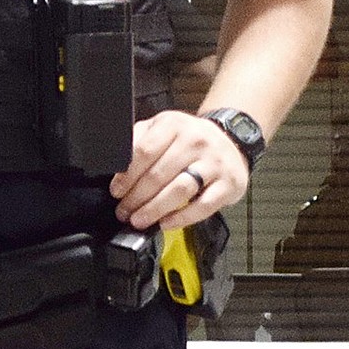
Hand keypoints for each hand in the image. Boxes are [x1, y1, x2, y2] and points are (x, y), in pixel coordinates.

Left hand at [108, 110, 248, 230]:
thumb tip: (117, 162)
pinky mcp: (228, 184)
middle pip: (159, 174)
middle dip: (136, 197)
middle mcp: (195, 141)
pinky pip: (203, 206)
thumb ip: (140, 140)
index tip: (116, 191)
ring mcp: (213, 163)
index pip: (144, 151)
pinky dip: (182, 218)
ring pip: (179, 190)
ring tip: (139, 220)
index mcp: (173, 125)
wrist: (231, 139)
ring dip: (155, 209)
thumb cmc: (190, 138)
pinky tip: (166, 223)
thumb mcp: (163, 128)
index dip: (127, 175)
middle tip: (124, 211)